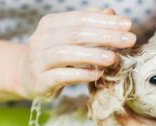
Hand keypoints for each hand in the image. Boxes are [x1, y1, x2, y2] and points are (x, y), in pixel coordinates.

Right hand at [17, 8, 135, 98]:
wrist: (26, 76)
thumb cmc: (55, 54)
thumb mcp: (69, 37)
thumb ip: (89, 24)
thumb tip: (112, 13)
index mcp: (50, 23)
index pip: (81, 18)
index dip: (105, 21)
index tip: (128, 25)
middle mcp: (41, 39)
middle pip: (76, 34)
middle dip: (105, 36)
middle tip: (129, 40)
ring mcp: (38, 60)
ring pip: (65, 54)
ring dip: (92, 54)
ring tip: (113, 58)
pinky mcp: (40, 81)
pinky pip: (60, 76)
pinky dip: (80, 74)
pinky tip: (97, 75)